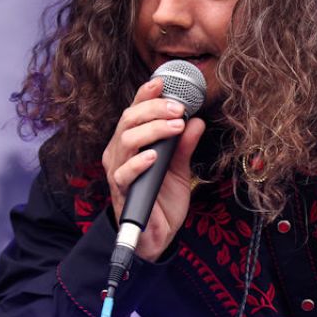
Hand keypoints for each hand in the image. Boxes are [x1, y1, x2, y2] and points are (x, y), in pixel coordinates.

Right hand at [102, 76, 206, 260]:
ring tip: (175, 126)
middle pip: (129, 120)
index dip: (145, 94)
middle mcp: (120, 153)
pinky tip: (154, 156)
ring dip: (152, 130)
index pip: (134, 111)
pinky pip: (124, 174)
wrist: (158, 235)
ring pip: (126, 141)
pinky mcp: (122, 192)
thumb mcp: (179, 167)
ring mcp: (118, 172)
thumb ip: (185, 145)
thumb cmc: (163, 198)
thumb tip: (198, 120)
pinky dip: (139, 162)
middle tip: (178, 108)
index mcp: (131, 142)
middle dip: (153, 108)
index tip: (162, 81)